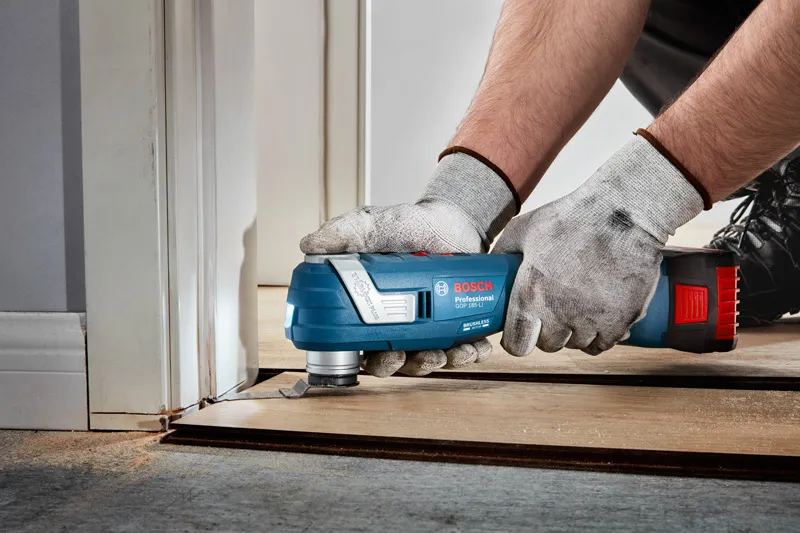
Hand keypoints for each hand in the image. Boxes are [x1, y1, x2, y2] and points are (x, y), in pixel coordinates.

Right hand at [301, 152, 516, 375]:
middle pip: (398, 361)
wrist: (454, 220)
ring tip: (450, 353)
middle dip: (407, 366)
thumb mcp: (375, 225)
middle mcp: (400, 322)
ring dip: (441, 363)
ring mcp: (430, 324)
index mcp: (374, 308)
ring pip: (431, 359)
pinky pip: (463, 348)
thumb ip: (344, 234)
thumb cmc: (411, 225)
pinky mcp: (458, 323)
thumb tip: (309, 245)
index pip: (364, 345)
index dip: (369, 359)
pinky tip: (476, 348)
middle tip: (411, 355)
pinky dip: (470, 353)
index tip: (376, 357)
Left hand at [493, 136, 703, 355]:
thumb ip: (503, 253)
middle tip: (551, 312)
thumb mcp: (524, 228)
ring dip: (573, 333)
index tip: (521, 332)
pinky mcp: (620, 320)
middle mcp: (559, 312)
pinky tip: (596, 317)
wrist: (623, 213)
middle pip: (548, 345)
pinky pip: (602, 345)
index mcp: (531, 293)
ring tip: (576, 309)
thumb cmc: (572, 218)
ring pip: (575, 345)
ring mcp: (591, 319)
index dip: (516, 341)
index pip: (517, 344)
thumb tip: (490, 267)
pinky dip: (598, 336)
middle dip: (546, 332)